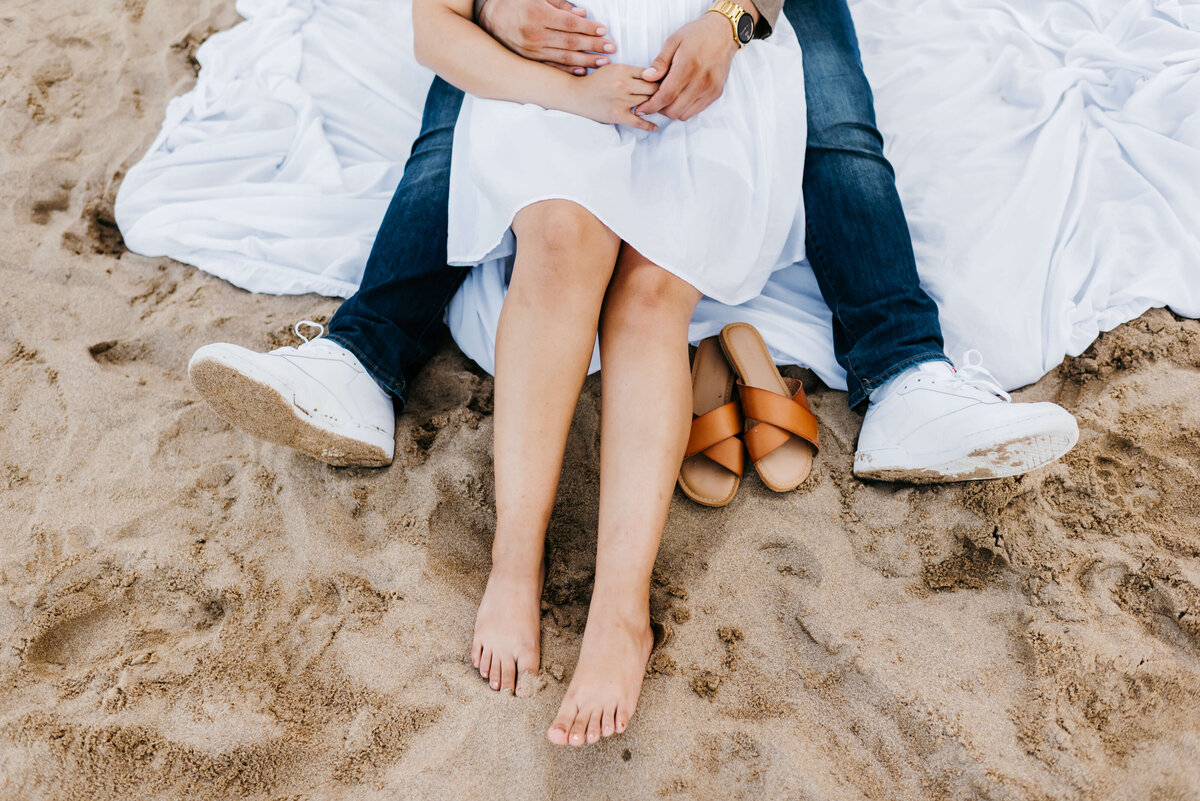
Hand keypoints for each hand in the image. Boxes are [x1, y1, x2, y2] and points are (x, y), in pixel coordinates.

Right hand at [479, 0, 617, 74]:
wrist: (488, 18)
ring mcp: (531, 50)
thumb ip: (560, 4)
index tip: (604, 30)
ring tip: (603, 62)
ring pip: (563, 57)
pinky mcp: (528, 60)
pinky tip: (582, 72)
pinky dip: (567, 70)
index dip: (588, 28)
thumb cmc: (516, 3)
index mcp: (538, 14)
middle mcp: (535, 34)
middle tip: (611, 48)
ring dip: (585, 60)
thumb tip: (581, 14)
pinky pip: (551, 67)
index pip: (570, 24)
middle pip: (570, 42)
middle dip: (593, 46)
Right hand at [566, 64, 659, 130]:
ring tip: (661, 109)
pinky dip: (649, 125)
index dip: (661, 79)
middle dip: (661, 92)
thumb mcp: (614, 69)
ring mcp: (621, 101)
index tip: (667, 83)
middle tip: (668, 97)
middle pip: (653, 88)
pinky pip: (638, 122)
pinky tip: (655, 127)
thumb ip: (632, 71)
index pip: (651, 74)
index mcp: (623, 70)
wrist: (577, 95)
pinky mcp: (617, 115)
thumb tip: (654, 76)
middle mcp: (624, 84)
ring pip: (648, 103)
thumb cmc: (596, 81)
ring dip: (655, 106)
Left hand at [635, 12, 738, 119]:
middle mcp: (701, 81)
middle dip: (659, 109)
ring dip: (672, 110)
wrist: (724, 33)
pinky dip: (684, 109)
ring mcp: (710, 89)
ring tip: (667, 98)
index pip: (666, 96)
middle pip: (674, 110)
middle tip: (653, 101)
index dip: (651, 106)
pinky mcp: (716, 93)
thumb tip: (646, 77)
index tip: (641, 108)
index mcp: (688, 67)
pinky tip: (680, 97)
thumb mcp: (674, 41)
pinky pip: (696, 111)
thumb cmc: (697, 34)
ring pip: (684, 114)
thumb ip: (660, 62)